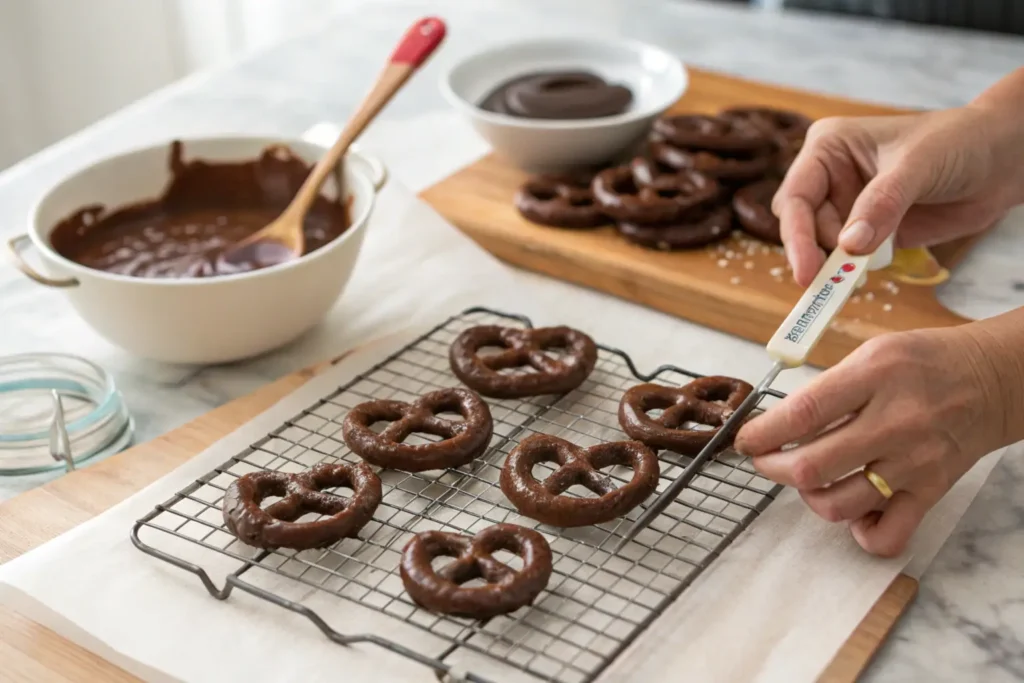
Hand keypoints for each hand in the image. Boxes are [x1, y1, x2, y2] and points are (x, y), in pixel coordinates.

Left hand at [734, 326, 1010, 557]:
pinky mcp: (930, 491)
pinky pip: (887, 535)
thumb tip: (776, 426)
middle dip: (772, 468)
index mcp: (875, 377)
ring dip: (808, 497)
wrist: (993, 379)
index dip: (761, 434)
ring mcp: (914, 462)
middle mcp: (896, 422)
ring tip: (807, 478)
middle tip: (765, 460)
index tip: (745, 440)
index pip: (802, 415)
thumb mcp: (871, 354)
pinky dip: (859, 533)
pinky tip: (852, 510)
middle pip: (811, 467)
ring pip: (839, 505)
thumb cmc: (924, 363)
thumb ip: (826, 390)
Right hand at [774, 67, 1023, 285]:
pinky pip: (849, 260)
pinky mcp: (869, 233)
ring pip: (822, 247)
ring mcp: (849, 207)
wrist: (1002, 160)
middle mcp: (831, 178)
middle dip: (814, 252)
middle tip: (829, 281)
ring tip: (864, 267)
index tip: (806, 271)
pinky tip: (875, 266)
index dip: (796, 235)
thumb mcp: (917, 166)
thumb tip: (849, 246)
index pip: (796, 196)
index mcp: (828, 149)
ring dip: (838, 264)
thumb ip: (882, 204)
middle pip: (801, 226)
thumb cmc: (958, 142)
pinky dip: (856, 271)